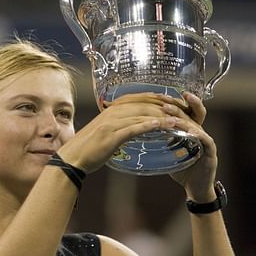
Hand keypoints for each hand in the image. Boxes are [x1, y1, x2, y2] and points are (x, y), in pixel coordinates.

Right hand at [58, 92, 183, 173]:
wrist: (73, 157)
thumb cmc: (89, 146)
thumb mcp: (106, 130)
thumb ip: (119, 124)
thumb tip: (136, 124)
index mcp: (112, 108)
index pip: (139, 97)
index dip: (158, 98)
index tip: (174, 101)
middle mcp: (112, 111)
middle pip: (144, 103)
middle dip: (166, 106)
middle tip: (183, 111)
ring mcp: (111, 122)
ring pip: (142, 114)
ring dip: (163, 116)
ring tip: (180, 120)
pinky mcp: (111, 135)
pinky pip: (134, 128)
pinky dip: (149, 125)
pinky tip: (162, 126)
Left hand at [165, 92, 217, 202]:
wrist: (195, 189)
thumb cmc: (182, 169)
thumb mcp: (169, 151)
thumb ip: (161, 140)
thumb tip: (142, 131)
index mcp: (189, 130)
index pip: (184, 111)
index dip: (175, 103)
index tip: (162, 96)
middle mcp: (199, 132)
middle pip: (191, 114)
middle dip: (178, 107)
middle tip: (165, 103)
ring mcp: (206, 141)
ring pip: (196, 125)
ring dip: (184, 120)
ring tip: (172, 116)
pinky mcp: (211, 153)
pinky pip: (206, 141)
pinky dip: (199, 135)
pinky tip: (191, 132)